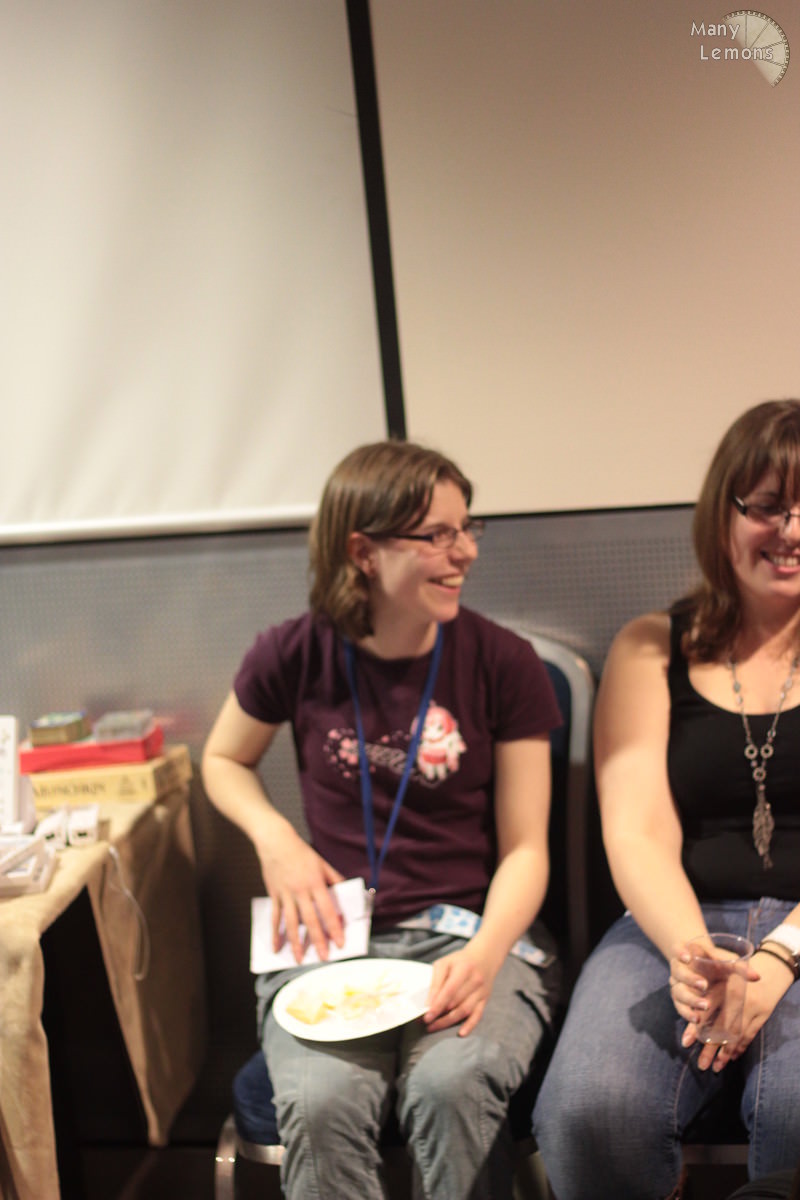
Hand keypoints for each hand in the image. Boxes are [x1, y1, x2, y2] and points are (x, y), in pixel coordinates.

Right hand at [255, 824, 345, 962]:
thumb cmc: (301, 852)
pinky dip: (275, 933)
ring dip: (295, 942)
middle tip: (324, 957)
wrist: (276, 841)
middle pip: (310, 920)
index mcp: (315, 883)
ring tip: (300, 959)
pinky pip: (275, 917)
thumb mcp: (322, 863)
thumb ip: (334, 879)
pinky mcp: (274, 895)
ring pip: (291, 922)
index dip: (335, 927)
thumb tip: (346, 893)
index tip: (340, 942)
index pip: (327, 910)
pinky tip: (276, 947)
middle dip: (318, 940)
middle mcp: (300, 891)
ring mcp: (286, 894)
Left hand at [423, 943, 498, 1035]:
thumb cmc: (460, 961)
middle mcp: (475, 981)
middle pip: (456, 1003)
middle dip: (440, 1015)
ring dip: (449, 1021)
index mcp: (464, 969)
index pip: (449, 990)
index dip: (438, 1005)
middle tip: (426, 1022)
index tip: (427, 1016)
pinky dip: (470, 1025)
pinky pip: (478, 1015)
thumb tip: (429, 1003)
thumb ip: (436, 981)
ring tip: (434, 1027)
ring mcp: (482, 992)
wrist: (484, 958)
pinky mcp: (485, 1000)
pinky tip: (461, 1033)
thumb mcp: (445, 963)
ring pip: (465, 1011)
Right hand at [668, 940, 757, 1027]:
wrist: (706, 969)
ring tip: (704, 1007)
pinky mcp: (680, 999)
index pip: (677, 949)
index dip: (680, 952)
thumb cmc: (714, 961)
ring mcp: (677, 984)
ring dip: (690, 1000)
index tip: (688, 958)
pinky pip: (680, 1007)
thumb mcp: (723, 960)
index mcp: (685, 952)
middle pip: (678, 972)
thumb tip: (757, 977)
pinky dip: (687, 1013)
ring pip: (678, 992)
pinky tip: (697, 1019)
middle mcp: (678, 968)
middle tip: (704, 985)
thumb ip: (737, 966)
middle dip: (690, 979)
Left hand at [681, 951, 791, 1071]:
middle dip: (710, 1048)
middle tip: (702, 1065)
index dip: (696, 1027)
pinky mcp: (762, 1015)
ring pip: (735, 1035)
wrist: (765, 968)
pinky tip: (732, 1057)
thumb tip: (686, 1012)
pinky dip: (740, 1047)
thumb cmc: (731, 970)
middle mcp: (737, 999)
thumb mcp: (716, 976)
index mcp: (723, 988)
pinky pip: (749, 1034)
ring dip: (725, 1052)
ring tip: (716, 1067)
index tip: (687, 1042)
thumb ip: (701, 993)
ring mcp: (752, 1008)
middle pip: (721, 1029)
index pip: (707, 1012)